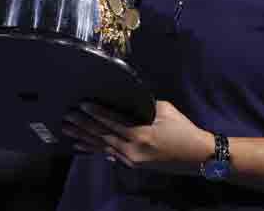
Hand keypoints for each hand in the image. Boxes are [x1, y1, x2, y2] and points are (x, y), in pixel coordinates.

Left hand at [61, 100, 213, 175]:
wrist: (196, 156)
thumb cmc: (183, 129)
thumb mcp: (166, 110)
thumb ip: (144, 105)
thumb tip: (126, 100)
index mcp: (141, 133)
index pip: (112, 121)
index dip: (95, 113)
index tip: (81, 105)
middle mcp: (132, 149)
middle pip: (102, 135)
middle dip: (83, 126)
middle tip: (66, 118)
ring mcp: (131, 159)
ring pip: (102, 146)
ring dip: (84, 138)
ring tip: (67, 132)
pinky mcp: (132, 164)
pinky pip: (109, 154)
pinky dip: (94, 150)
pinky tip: (80, 147)